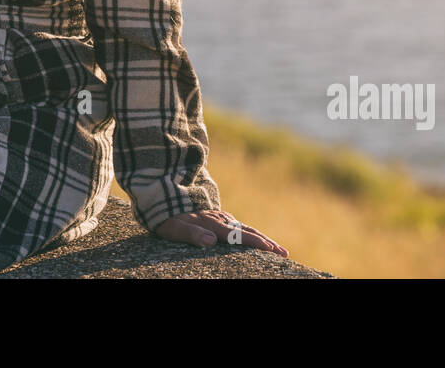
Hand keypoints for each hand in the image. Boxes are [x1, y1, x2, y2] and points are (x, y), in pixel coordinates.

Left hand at [154, 209, 287, 257]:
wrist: (160, 190)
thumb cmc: (164, 215)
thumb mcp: (172, 226)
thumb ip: (191, 233)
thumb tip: (211, 241)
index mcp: (211, 224)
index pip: (237, 236)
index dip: (255, 243)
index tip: (272, 250)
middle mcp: (218, 219)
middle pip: (246, 232)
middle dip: (266, 242)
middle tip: (284, 253)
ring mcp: (218, 216)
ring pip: (243, 228)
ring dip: (260, 238)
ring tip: (275, 248)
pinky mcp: (215, 215)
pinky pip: (236, 225)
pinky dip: (249, 232)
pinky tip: (253, 237)